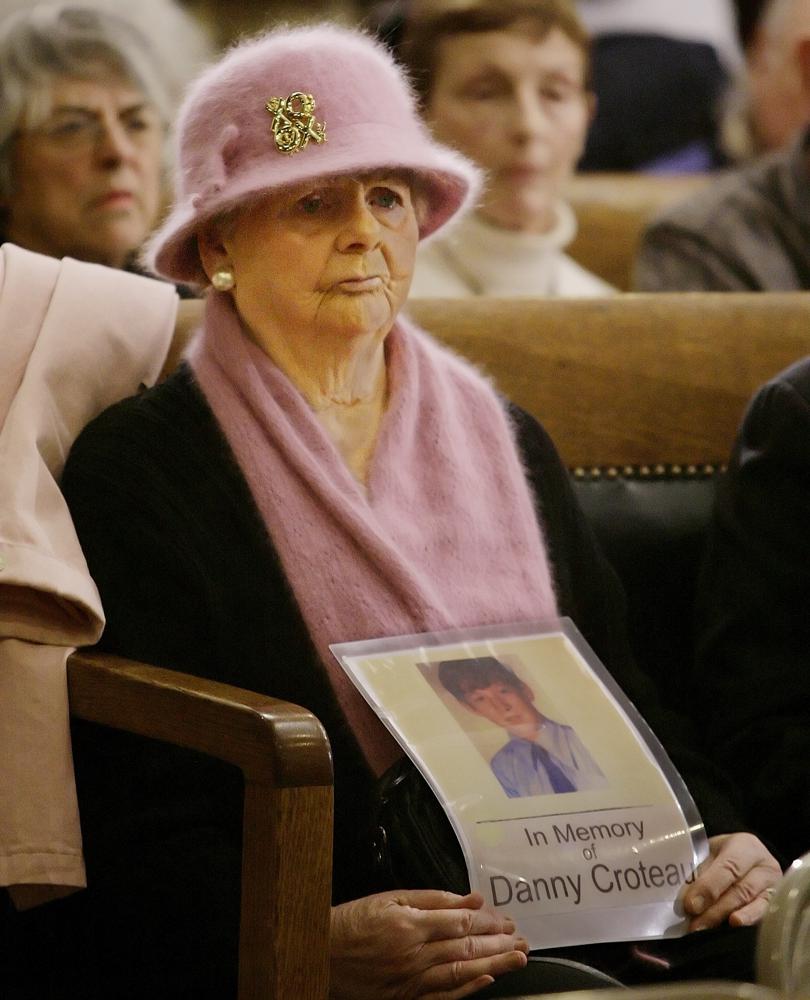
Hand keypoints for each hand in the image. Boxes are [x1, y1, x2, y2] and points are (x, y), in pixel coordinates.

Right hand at [329, 889, 528, 999]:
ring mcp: (411, 981)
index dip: (488, 921)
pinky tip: (487, 981)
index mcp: (411, 924)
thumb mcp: (389, 898)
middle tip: (522, 940)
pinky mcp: (405, 999)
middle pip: (467, 948)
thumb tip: (470, 898)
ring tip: (518, 959)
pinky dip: (467, 991)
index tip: (505, 918)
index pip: (462, 922)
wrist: (320, 954)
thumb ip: (432, 899)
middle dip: (499, 943)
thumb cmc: (354, 922)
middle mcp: (414, 954)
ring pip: (461, 973)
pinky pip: (442, 997)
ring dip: (494, 966)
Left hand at [683, 833, 781, 930]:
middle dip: (716, 910)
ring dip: (728, 920)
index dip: (709, 887)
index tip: (691, 905)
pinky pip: (764, 918)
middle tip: (695, 925)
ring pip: (754, 906)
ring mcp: (776, 888)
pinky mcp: (778, 907)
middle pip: (742, 890)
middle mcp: (766, 866)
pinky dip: (747, 925)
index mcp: (745, 846)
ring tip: (708, 931)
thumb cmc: (722, 856)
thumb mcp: (710, 854)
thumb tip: (684, 898)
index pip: (729, 867)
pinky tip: (732, 931)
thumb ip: (699, 872)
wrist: (744, 860)